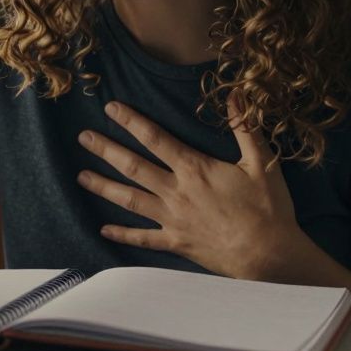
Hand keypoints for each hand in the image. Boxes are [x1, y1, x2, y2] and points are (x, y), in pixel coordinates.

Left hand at [75, 98, 304, 279]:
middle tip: (83, 136)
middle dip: (106, 149)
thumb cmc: (268, 208)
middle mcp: (176, 192)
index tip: (110, 108)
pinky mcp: (176, 243)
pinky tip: (103, 229)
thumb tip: (236, 94)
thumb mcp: (262, 162)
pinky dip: (122, 234)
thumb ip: (244, 127)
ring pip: (130, 200)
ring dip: (104, 187)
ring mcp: (173, 219)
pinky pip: (143, 238)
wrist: (270, 256)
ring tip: (81, 176)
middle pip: (133, 166)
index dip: (131, 121)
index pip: (155, 138)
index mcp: (194, 169)